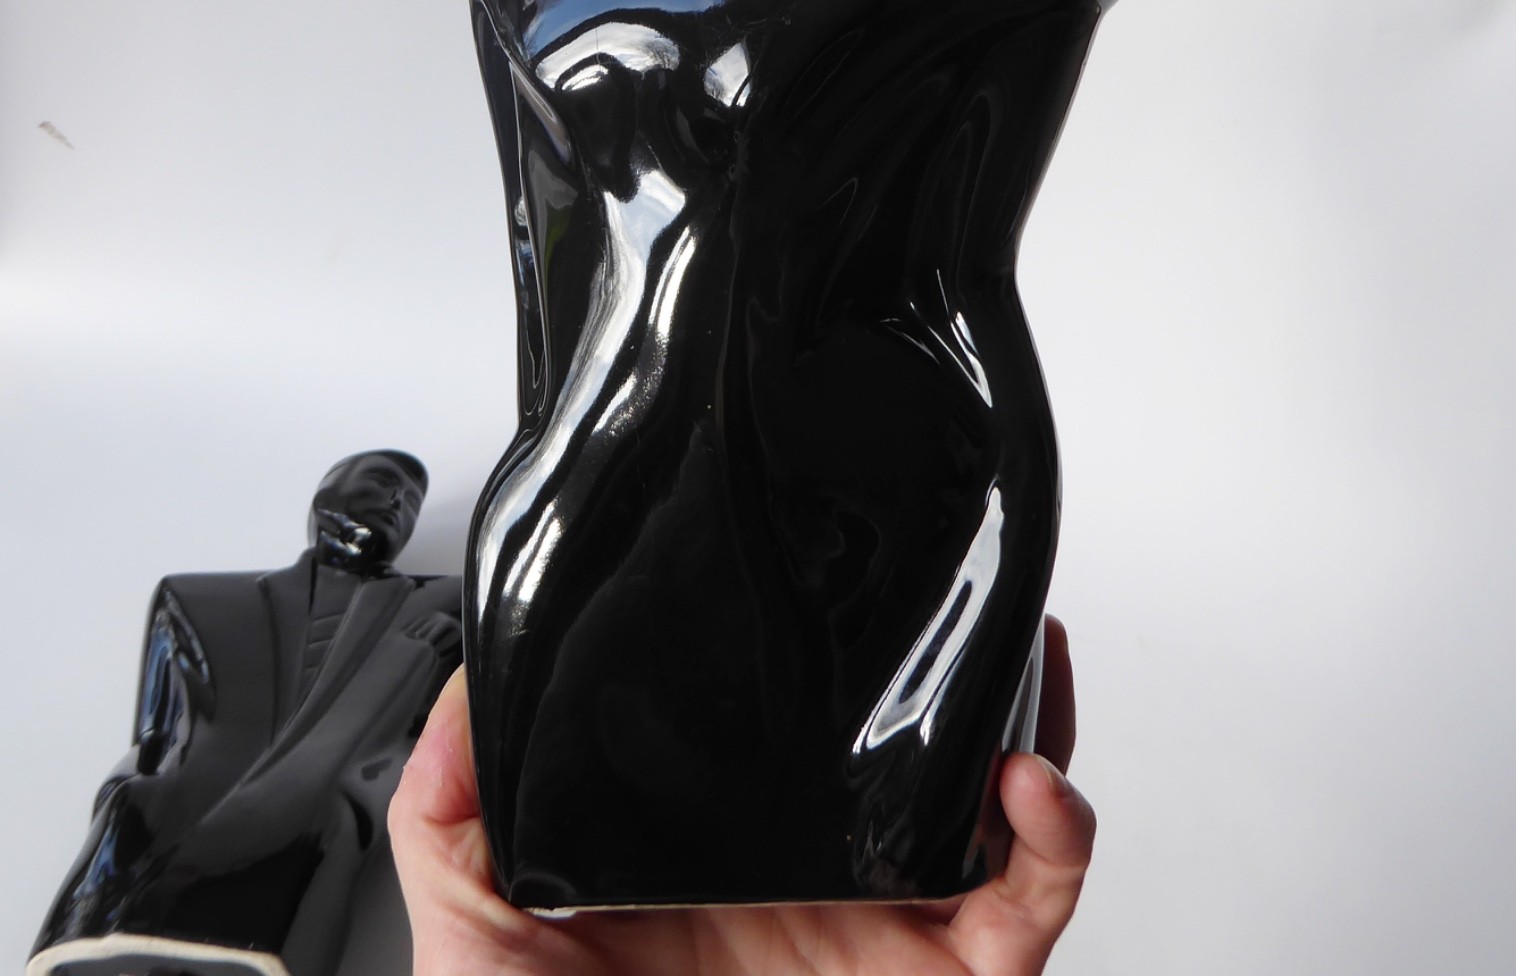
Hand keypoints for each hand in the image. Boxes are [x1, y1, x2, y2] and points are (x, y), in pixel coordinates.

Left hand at [390, 619, 1094, 975]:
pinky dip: (1055, 843)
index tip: (852, 587)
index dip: (847, 663)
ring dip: (1034, 730)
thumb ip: (452, 818)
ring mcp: (892, 930)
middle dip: (970, 674)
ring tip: (1025, 671)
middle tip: (982, 605)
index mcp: (731, 845)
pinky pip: (1027, 909)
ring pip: (998, 814)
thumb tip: (454, 703)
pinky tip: (1025, 787)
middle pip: (924, 753)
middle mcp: (826, 876)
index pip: (808, 733)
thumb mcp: (480, 938)